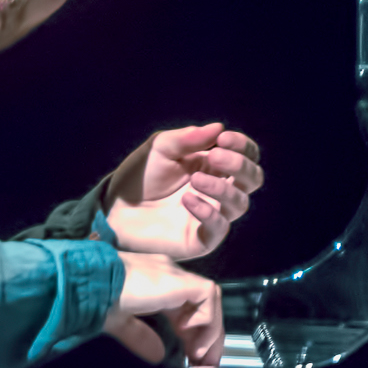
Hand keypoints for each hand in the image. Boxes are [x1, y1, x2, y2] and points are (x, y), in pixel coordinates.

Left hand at [102, 123, 262, 258]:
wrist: (114, 210)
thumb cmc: (138, 177)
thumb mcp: (160, 148)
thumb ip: (188, 138)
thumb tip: (219, 128)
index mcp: (213, 166)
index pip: (246, 156)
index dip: (242, 146)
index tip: (223, 139)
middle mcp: (218, 191)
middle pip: (253, 179)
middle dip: (240, 165)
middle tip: (215, 156)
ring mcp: (212, 216)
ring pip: (241, 203)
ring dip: (223, 188)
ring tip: (195, 179)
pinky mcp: (202, 239)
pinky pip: (220, 228)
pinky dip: (207, 211)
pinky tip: (187, 200)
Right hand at [104, 250, 224, 367]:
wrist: (88, 285)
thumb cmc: (94, 298)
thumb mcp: (120, 323)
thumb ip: (140, 336)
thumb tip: (157, 354)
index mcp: (155, 283)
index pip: (186, 307)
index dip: (193, 332)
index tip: (191, 356)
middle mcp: (168, 274)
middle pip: (202, 304)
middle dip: (207, 336)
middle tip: (204, 363)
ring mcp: (174, 274)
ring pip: (209, 299)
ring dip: (209, 330)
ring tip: (198, 355)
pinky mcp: (179, 280)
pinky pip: (208, 296)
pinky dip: (205, 319)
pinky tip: (189, 336)